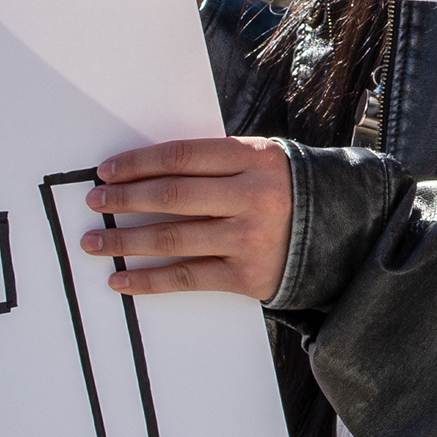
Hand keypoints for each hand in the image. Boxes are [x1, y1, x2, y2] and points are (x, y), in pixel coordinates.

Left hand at [78, 137, 294, 301]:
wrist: (342, 233)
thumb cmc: (286, 192)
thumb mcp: (261, 162)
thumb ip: (215, 165)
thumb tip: (146, 174)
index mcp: (253, 159)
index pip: (181, 157)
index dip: (138, 163)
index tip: (106, 171)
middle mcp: (252, 197)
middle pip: (173, 195)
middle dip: (125, 199)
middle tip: (94, 203)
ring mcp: (250, 238)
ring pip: (174, 237)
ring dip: (126, 240)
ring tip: (95, 242)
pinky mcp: (247, 277)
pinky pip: (187, 277)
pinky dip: (148, 279)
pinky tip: (121, 278)